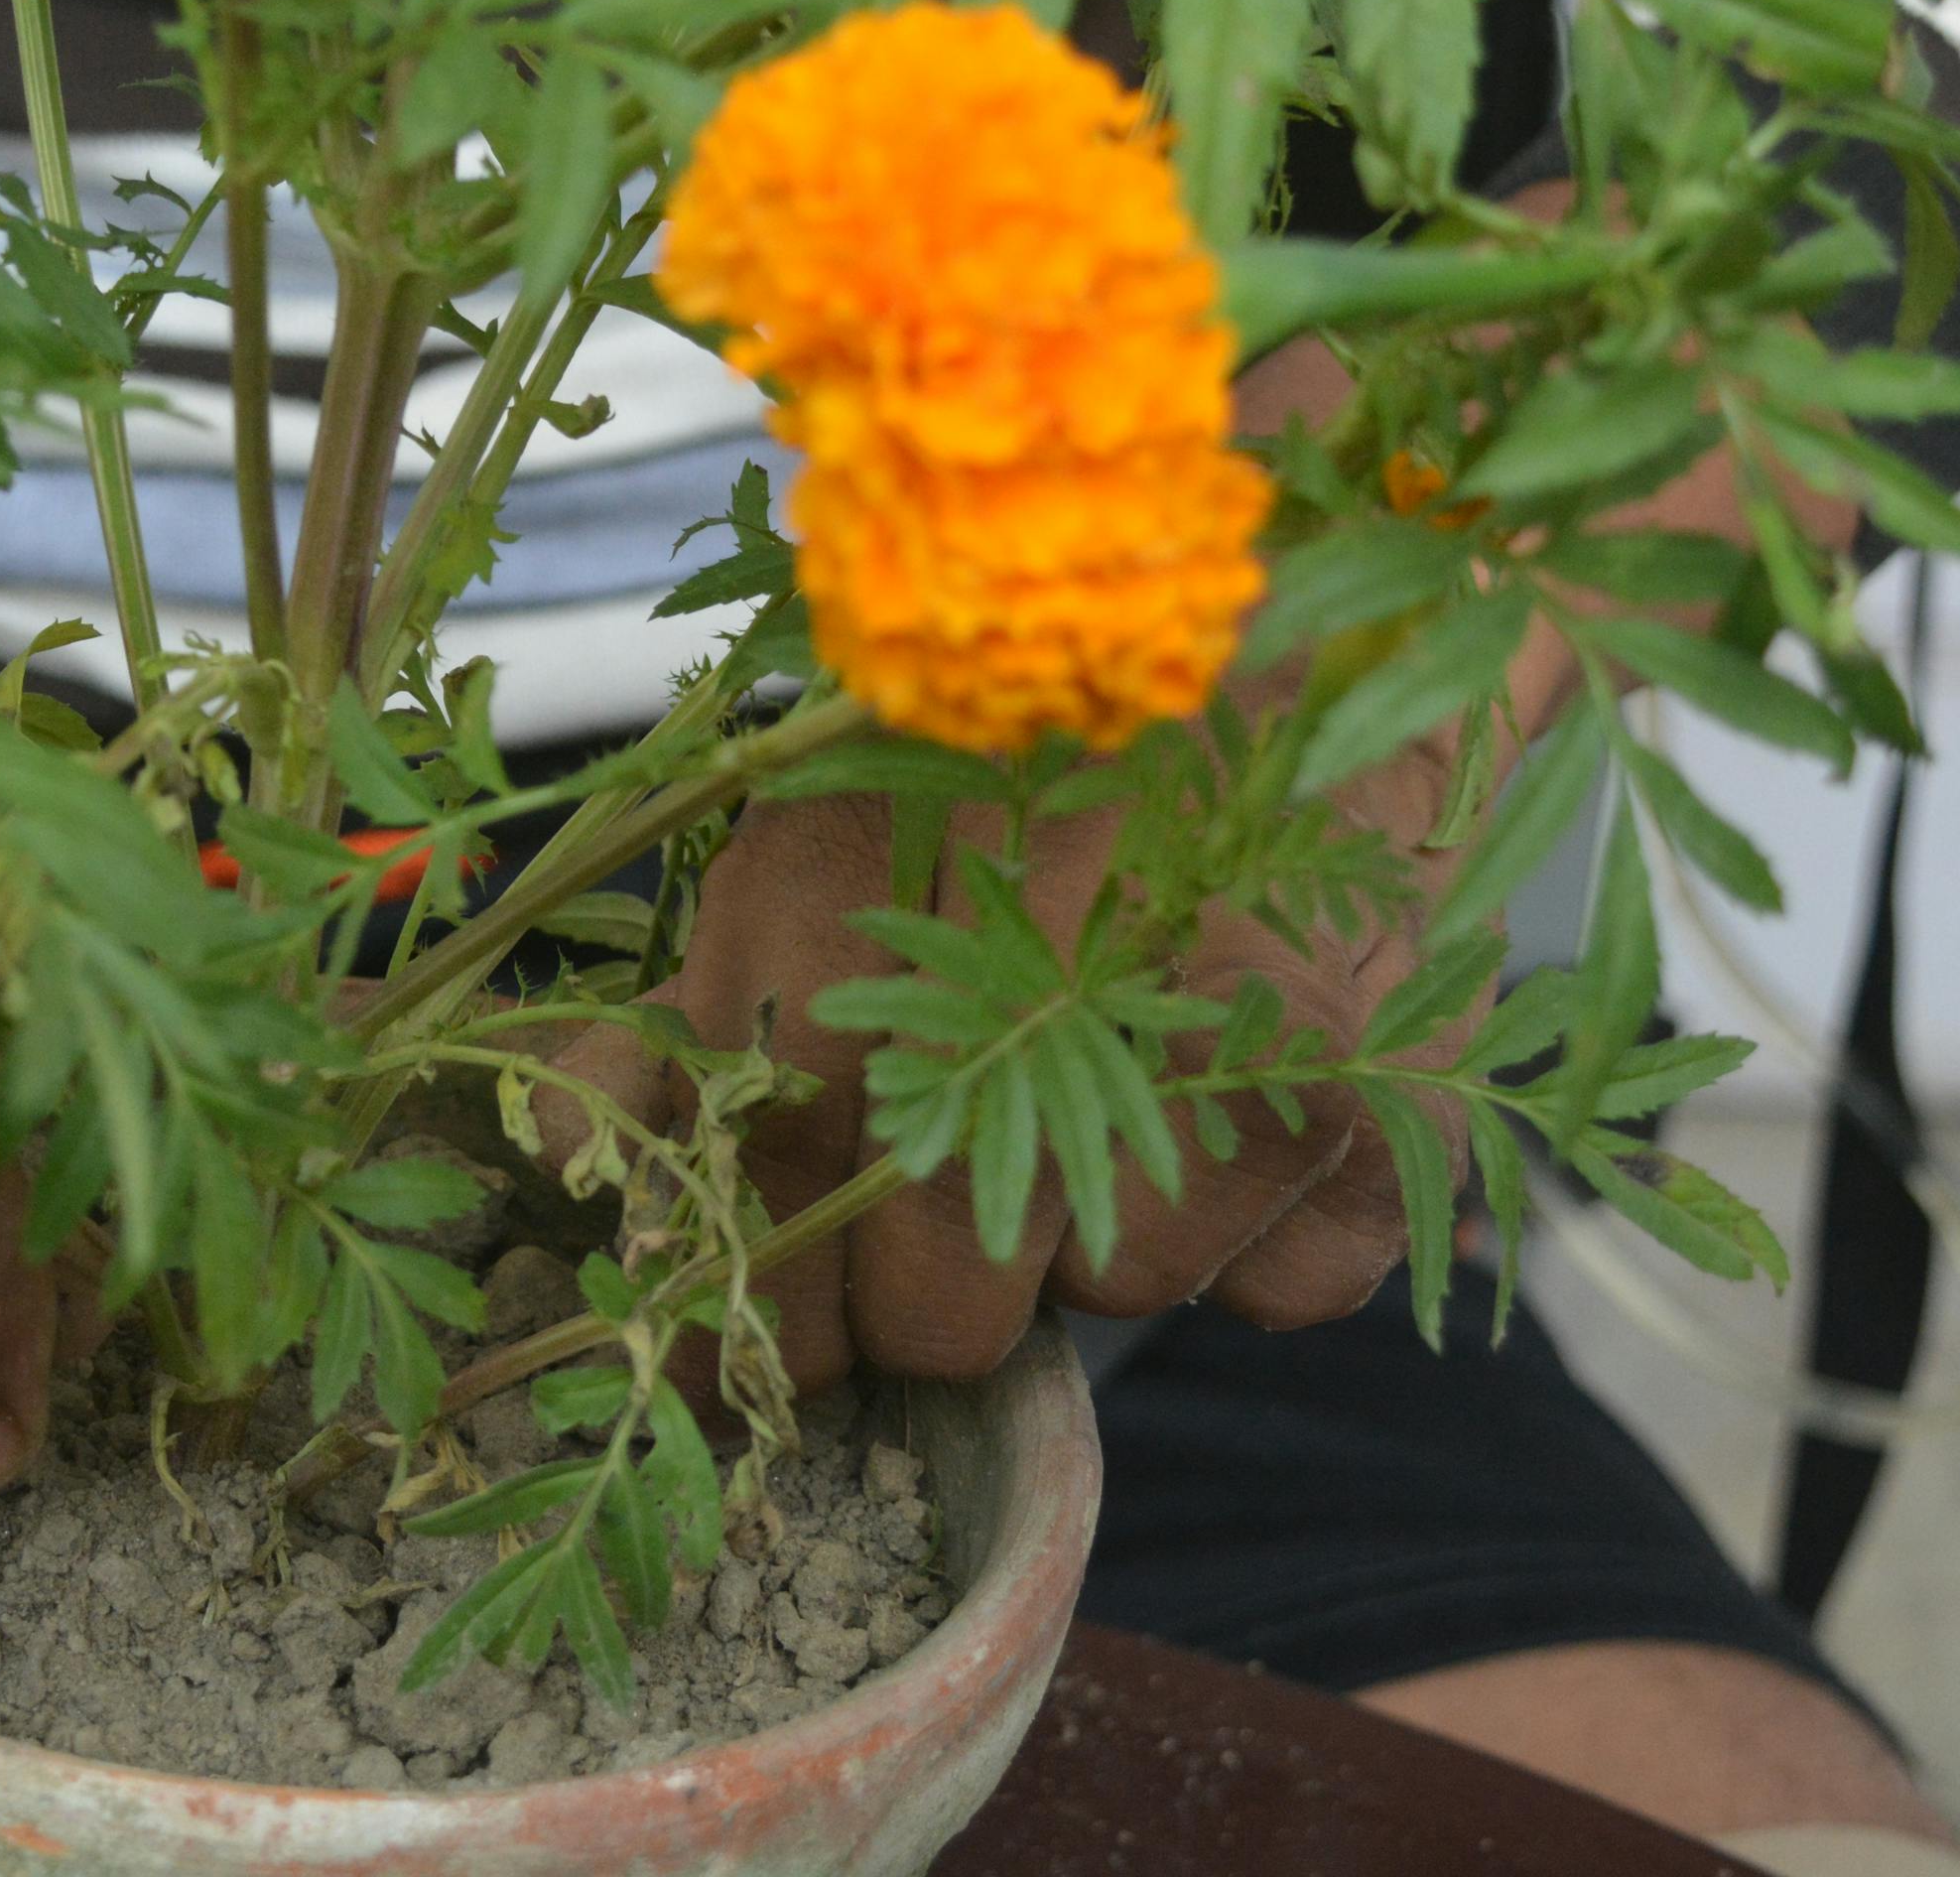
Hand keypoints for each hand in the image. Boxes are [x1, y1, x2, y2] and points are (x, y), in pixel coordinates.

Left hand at [542, 719, 1482, 1397]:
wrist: (1316, 607)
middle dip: (929, 1298)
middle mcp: (1021, 983)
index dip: (754, 1326)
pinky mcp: (1384, 1101)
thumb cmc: (1019, 756)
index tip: (760, 1351)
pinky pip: (1278, 1293)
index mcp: (841, 915)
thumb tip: (575, 1172)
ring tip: (1125, 1065)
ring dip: (1104, 1238)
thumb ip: (680, 1024)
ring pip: (1116, 1302)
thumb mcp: (805, 845)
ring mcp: (1228, 1049)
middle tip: (961, 1193)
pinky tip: (1245, 1082)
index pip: (765, 1213)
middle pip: (937, 1322)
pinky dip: (1262, 1233)